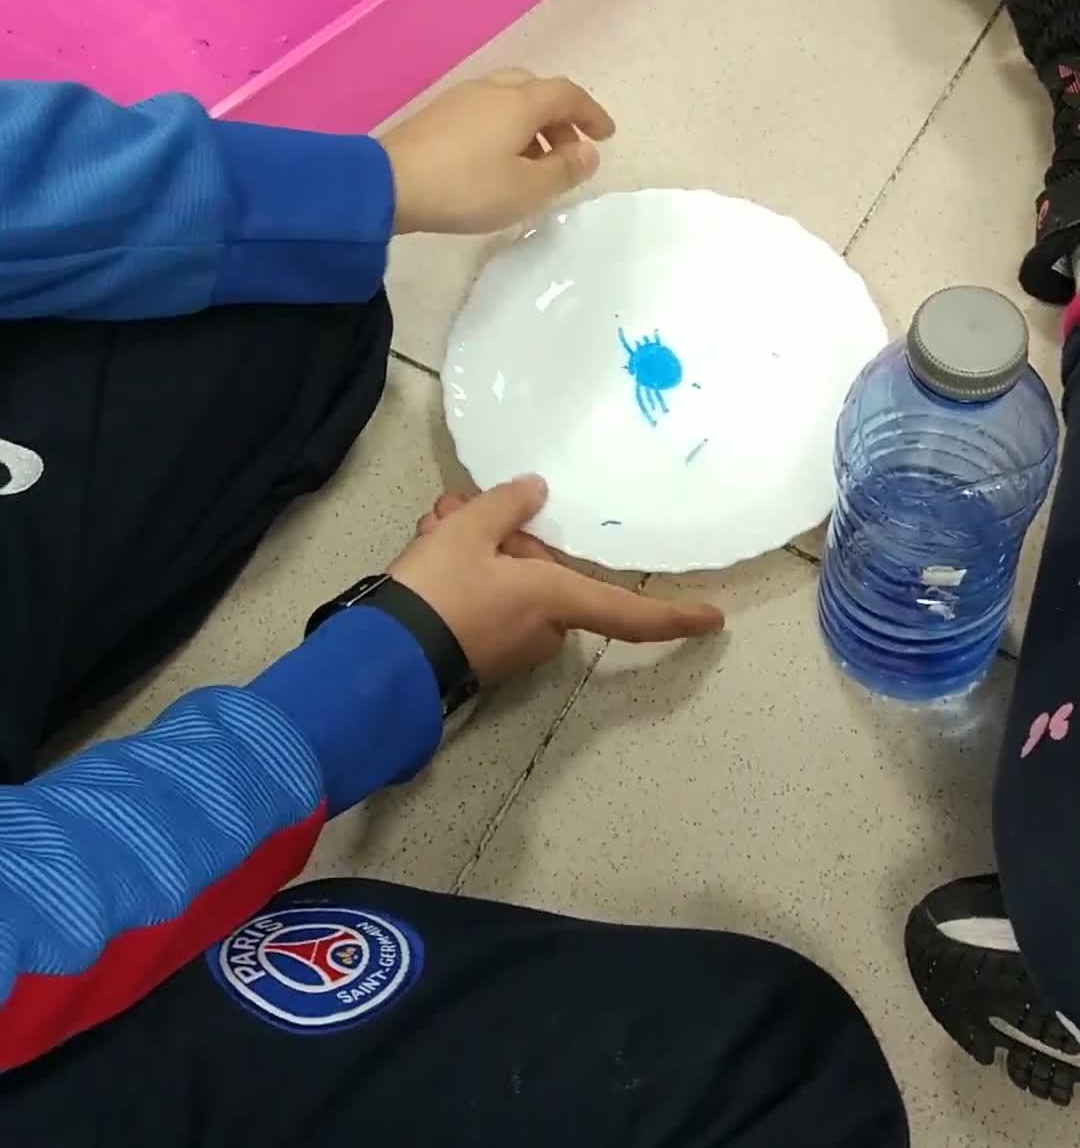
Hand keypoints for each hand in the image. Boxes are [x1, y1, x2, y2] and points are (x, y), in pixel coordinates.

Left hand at [383, 68, 614, 235]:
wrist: (389, 184)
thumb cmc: (467, 187)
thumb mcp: (527, 189)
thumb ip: (564, 170)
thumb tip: (588, 152)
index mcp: (521, 102)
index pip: (567, 94)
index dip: (591, 113)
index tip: (605, 135)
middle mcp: (493, 90)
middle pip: (536, 91)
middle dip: (560, 118)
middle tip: (570, 150)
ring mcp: (461, 99)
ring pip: (509, 100)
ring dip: (531, 125)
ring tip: (535, 163)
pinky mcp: (437, 115)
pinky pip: (485, 112)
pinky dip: (504, 128)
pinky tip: (497, 160)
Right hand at [391, 476, 723, 686]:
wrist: (383, 656)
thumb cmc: (438, 591)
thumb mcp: (469, 530)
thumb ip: (508, 505)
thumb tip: (537, 490)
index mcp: (556, 600)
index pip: (631, 613)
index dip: (674, 615)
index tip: (713, 620)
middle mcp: (544, 628)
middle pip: (545, 571)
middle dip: (504, 536)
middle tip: (458, 510)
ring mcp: (512, 644)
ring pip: (509, 578)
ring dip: (475, 547)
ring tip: (434, 523)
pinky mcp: (480, 650)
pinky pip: (486, 597)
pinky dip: (462, 570)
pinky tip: (427, 544)